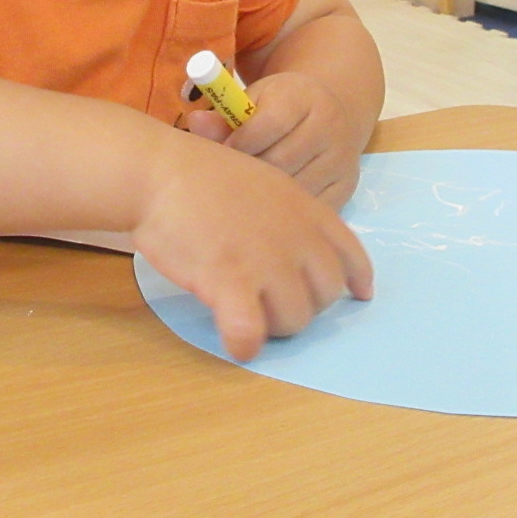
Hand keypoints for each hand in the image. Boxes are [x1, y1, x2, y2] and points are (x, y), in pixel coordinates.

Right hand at [133, 130, 372, 361]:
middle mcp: (295, 236)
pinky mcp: (230, 281)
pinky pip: (251, 332)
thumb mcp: (263, 182)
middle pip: (325, 295)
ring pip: (294, 320)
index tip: (358, 294)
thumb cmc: (200, 175)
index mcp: (305, 208)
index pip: (350, 251)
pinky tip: (236, 343)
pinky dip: (245, 344)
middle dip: (304, 305)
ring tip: (247, 315)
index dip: (356, 278)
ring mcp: (265, 260)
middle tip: (273, 304)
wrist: (158, 173)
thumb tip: (296, 250)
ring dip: (274, 327)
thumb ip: (288, 215)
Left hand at [182, 70, 365, 208]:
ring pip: (294, 190)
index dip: (237, 144)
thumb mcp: (254, 99)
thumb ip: (224, 115)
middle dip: (248, 174)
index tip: (220, 156)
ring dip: (264, 197)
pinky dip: (285, 212)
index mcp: (304, 97)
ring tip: (244, 194)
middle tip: (228, 181)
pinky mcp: (347, 187)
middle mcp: (330, 126)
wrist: (327, 114)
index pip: (267, 125)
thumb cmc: (279, 107)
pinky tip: (267, 207)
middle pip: (280, 161)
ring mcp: (342, 159)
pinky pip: (309, 209)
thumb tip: (195, 124)